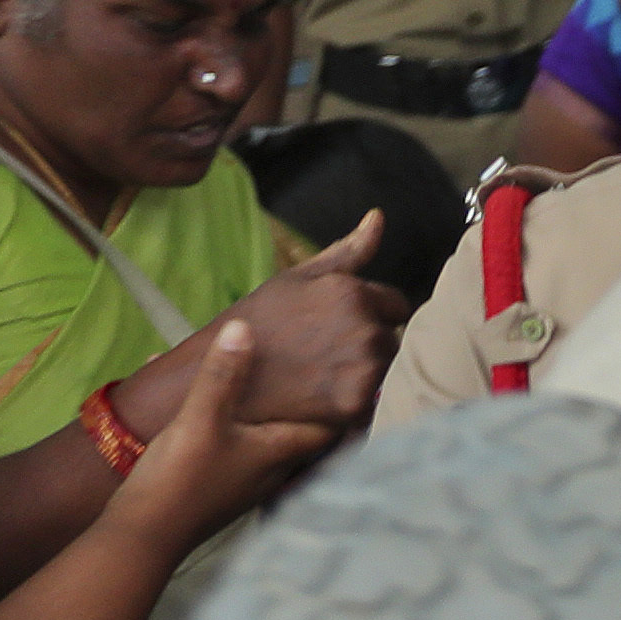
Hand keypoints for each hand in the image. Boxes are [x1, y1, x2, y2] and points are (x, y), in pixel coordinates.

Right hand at [94, 319, 342, 554]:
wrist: (145, 532)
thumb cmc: (183, 477)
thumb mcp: (201, 418)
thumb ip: (223, 374)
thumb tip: (244, 328)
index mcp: (282, 452)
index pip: (332, 427)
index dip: (344, 402)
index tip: (349, 374)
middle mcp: (275, 469)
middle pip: (302, 430)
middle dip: (302, 401)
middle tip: (306, 368)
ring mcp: (248, 479)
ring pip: (267, 437)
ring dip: (264, 410)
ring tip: (261, 377)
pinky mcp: (220, 483)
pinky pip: (235, 443)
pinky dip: (230, 420)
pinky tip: (202, 396)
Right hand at [129, 212, 405, 449]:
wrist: (222, 377)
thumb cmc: (259, 322)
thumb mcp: (297, 279)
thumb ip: (348, 251)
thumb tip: (379, 216)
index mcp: (352, 293)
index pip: (398, 306)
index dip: (372, 316)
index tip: (339, 327)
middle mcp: (364, 328)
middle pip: (395, 339)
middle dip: (371, 344)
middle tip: (326, 352)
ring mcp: (363, 367)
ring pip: (390, 369)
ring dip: (369, 372)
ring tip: (325, 373)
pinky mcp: (356, 402)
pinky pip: (379, 399)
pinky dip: (361, 399)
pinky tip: (328, 395)